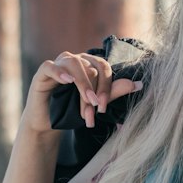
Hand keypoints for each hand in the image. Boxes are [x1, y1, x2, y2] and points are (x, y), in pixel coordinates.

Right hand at [24, 51, 143, 132]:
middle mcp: (75, 60)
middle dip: (95, 91)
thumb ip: (113, 92)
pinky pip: (50, 66)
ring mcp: (58, 63)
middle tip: (97, 109)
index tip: (105, 107)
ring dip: (82, 84)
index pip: (103, 67)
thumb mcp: (94, 102)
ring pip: (74, 65)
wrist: (49, 121)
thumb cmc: (72, 110)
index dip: (107, 86)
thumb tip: (139, 84)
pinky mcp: (43, 72)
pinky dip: (59, 72)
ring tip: (87, 101)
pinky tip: (67, 81)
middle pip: (90, 68)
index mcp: (89, 64)